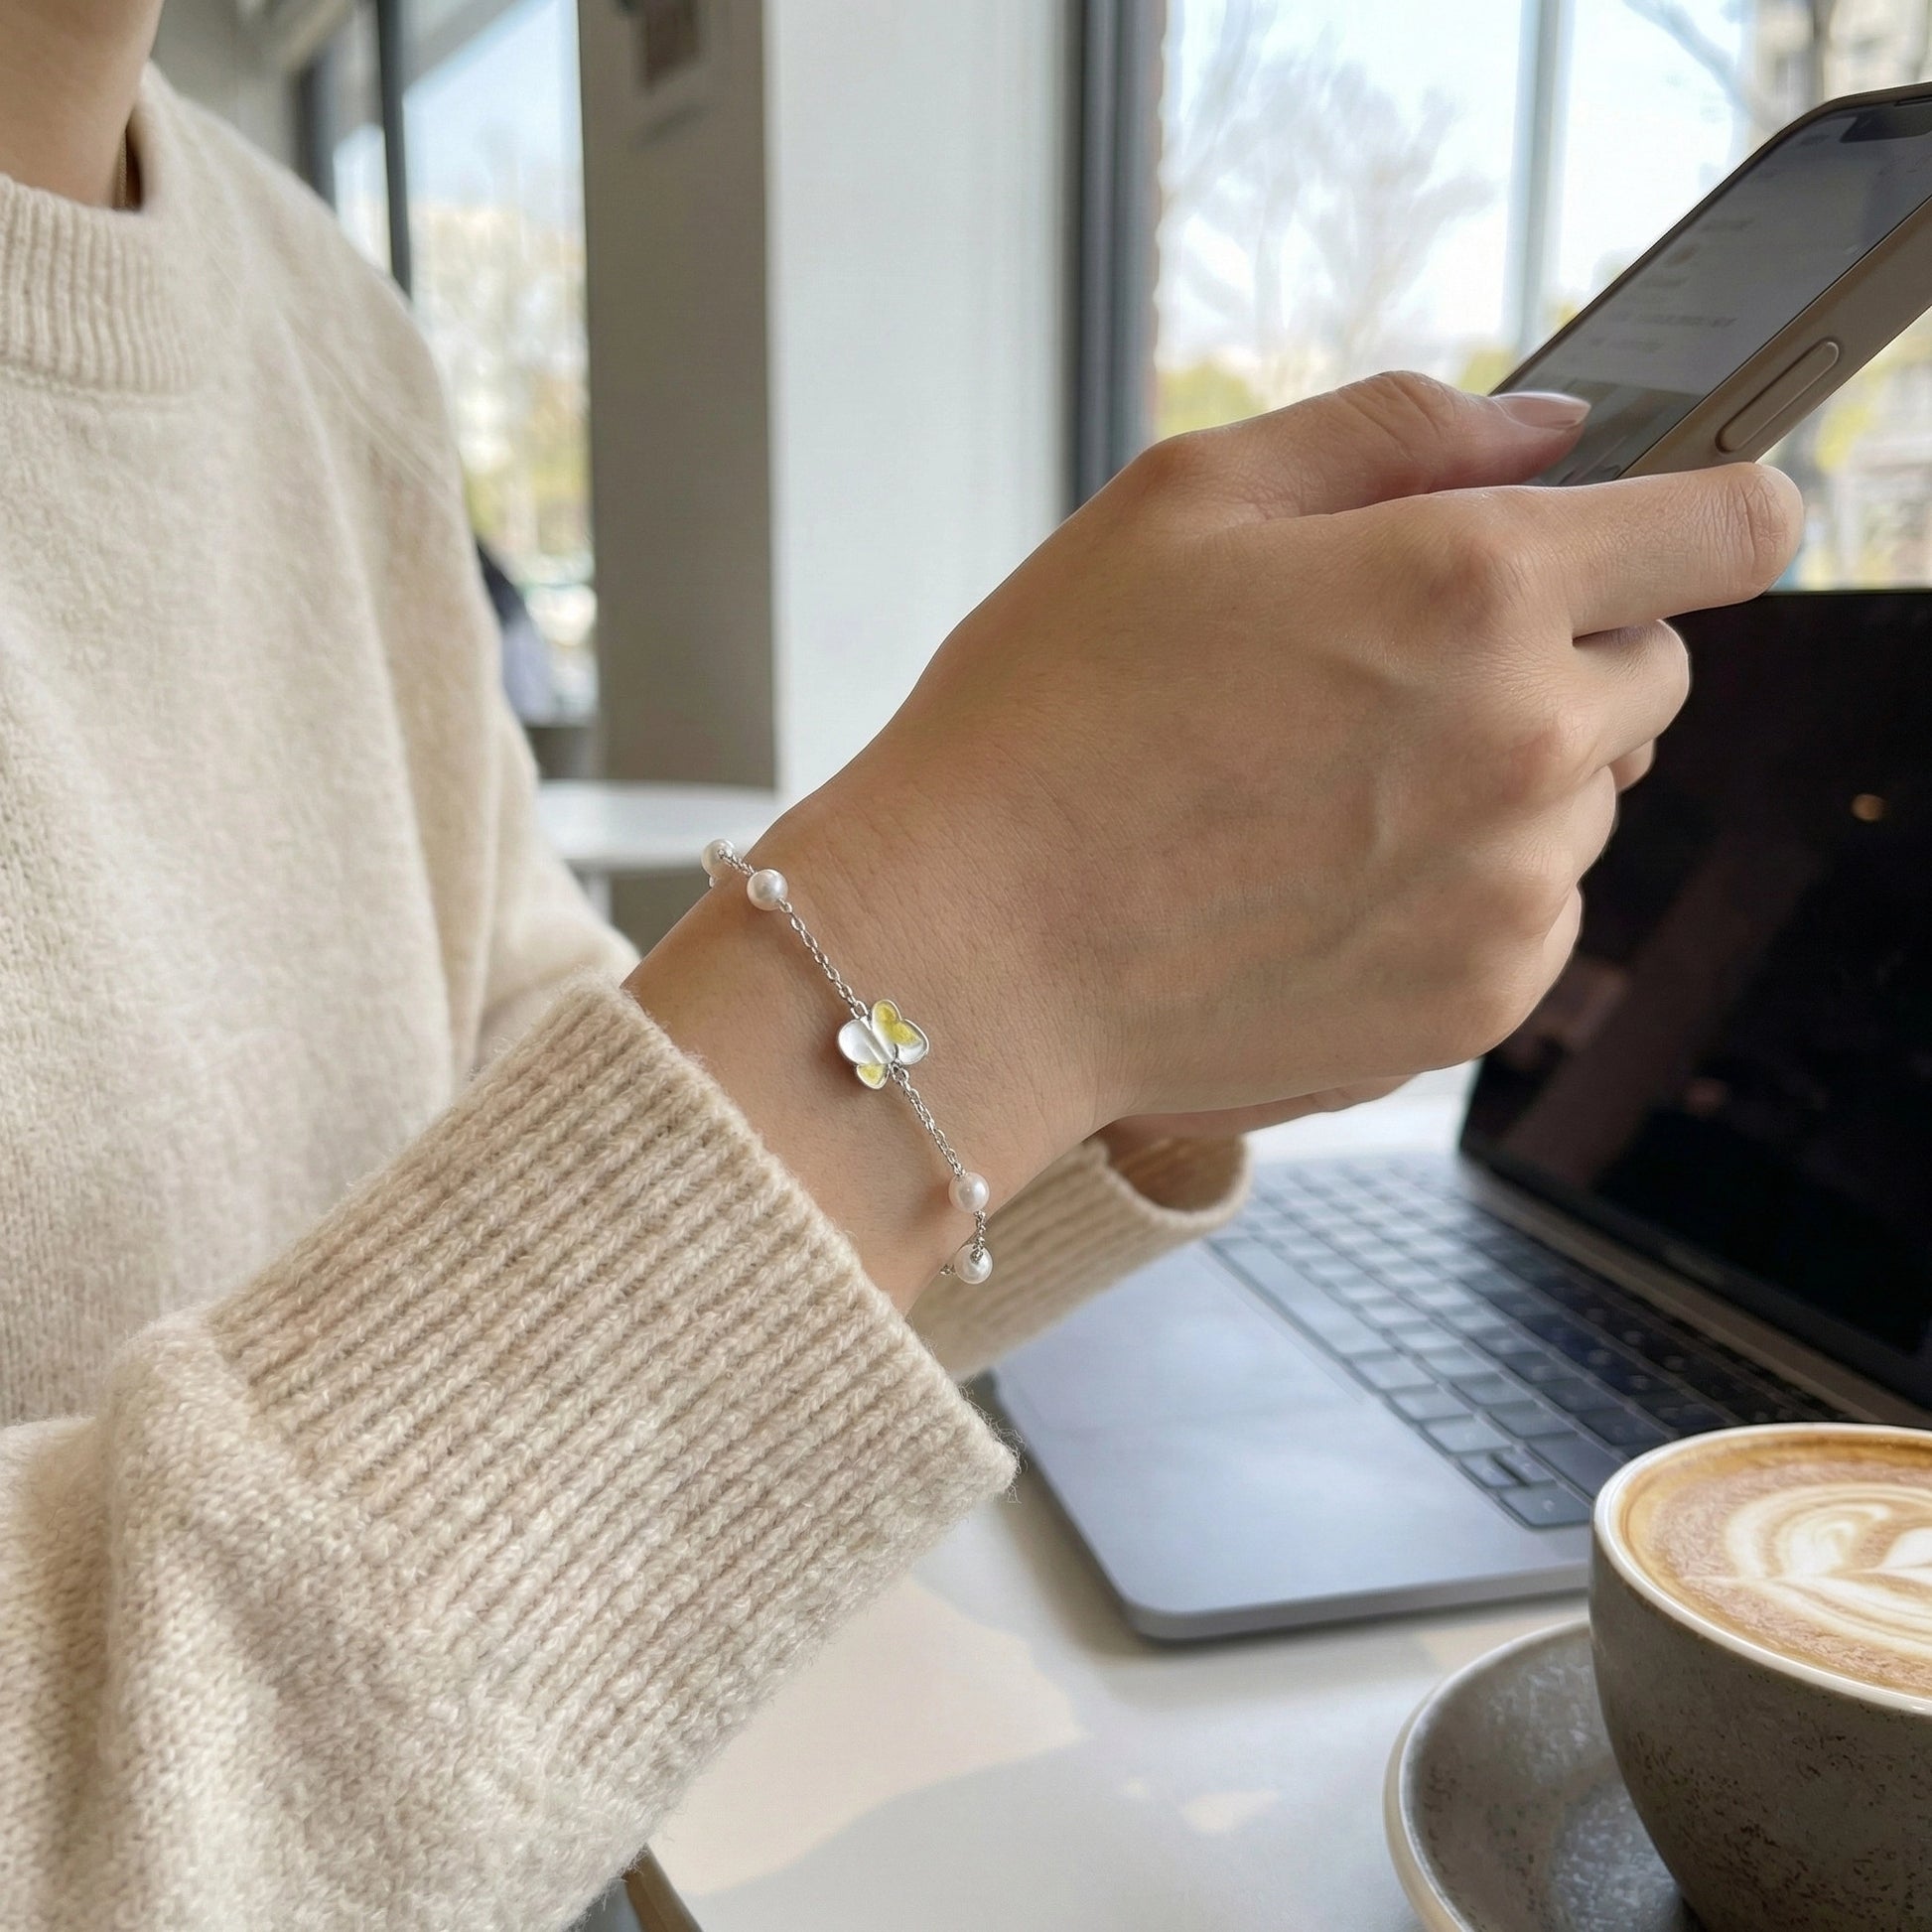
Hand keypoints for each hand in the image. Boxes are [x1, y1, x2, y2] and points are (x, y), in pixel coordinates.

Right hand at [636, 373, 1798, 1297]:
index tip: (1663, 529)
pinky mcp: (1475, 1004)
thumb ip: (1393, 429)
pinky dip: (1461, 891)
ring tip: (1320, 796)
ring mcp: (1510, 893)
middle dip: (1560, 647)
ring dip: (1502, 778)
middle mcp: (1526, 743)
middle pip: (1655, 670)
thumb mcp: (1184, 501)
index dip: (1706, 512)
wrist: (969, 955)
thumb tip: (1547, 432)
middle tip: (1388, 672)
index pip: (1729, 527)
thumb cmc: (1045, 719)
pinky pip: (1533, 915)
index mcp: (1471, 585)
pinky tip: (1319, 884)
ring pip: (1589, 801)